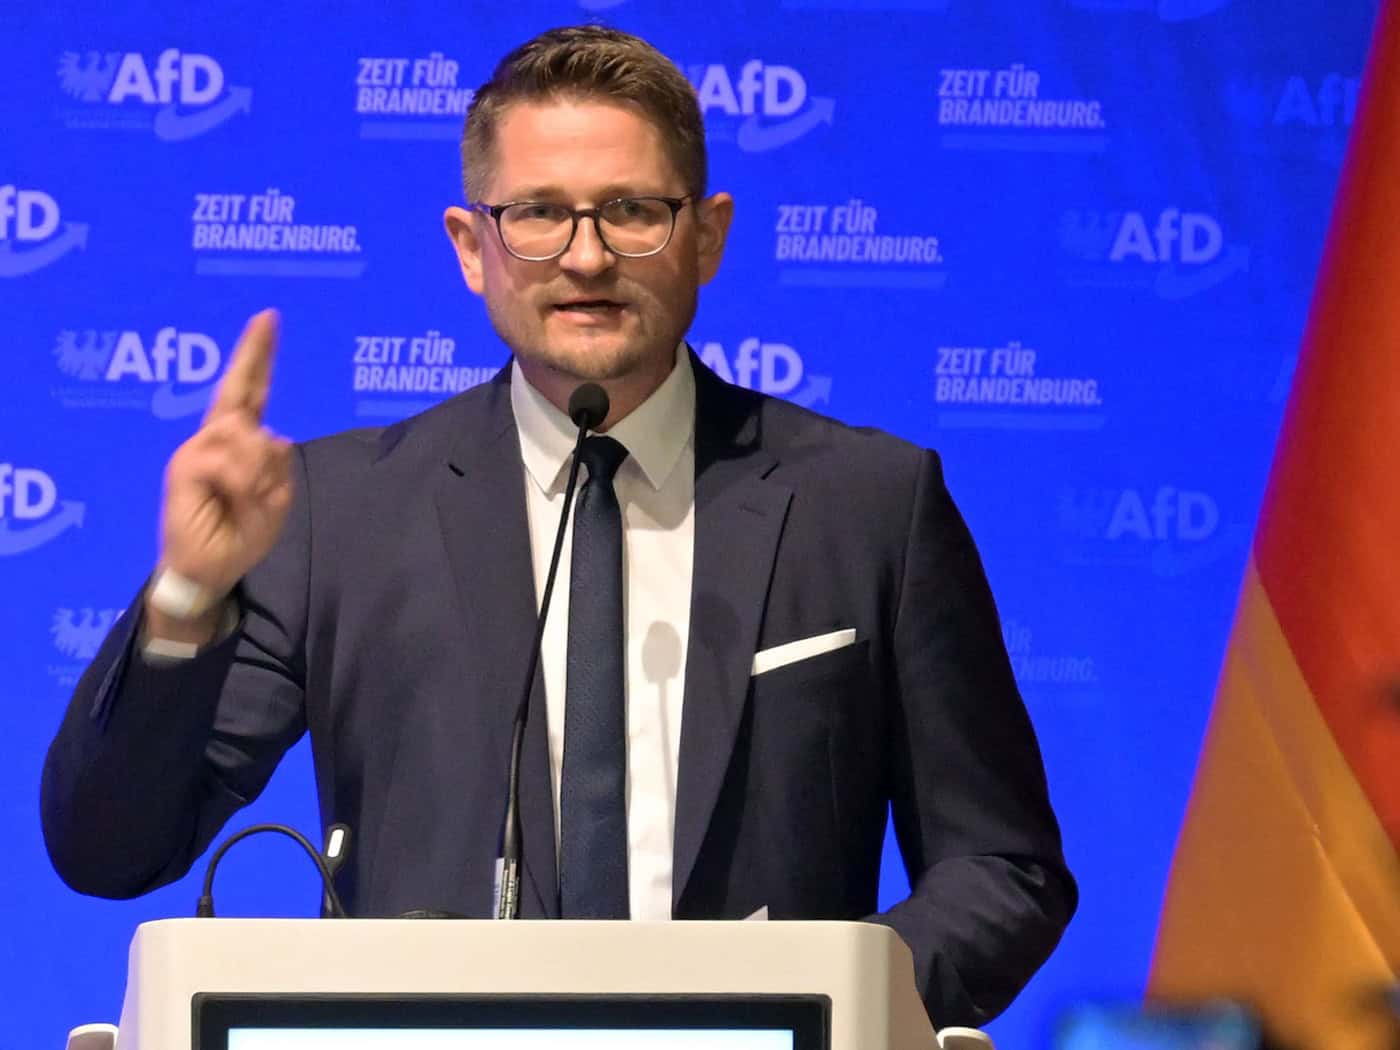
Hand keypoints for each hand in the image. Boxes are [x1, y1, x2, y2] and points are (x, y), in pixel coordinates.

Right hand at [147, 310, 292, 639]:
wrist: (207, 570)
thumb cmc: (240, 534)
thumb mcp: (274, 501)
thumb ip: (275, 468)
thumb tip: (269, 436)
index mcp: (239, 441)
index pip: (250, 390)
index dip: (257, 355)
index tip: (269, 317)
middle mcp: (215, 437)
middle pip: (244, 400)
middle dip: (259, 397)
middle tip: (261, 417)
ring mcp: (197, 449)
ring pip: (249, 436)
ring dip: (260, 475)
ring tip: (246, 503)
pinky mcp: (184, 465)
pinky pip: (231, 459)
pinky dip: (245, 482)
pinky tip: (233, 501)